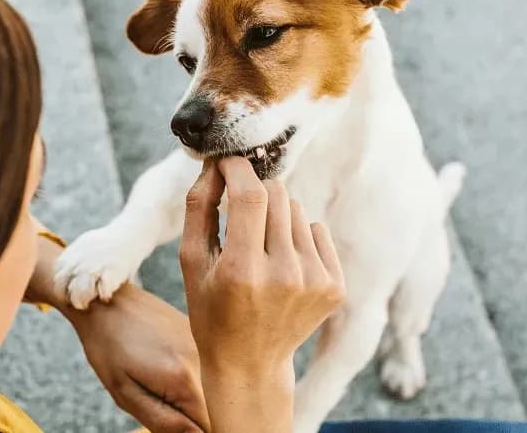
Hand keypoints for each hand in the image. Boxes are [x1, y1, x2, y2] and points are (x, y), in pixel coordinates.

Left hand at [66, 284, 209, 431]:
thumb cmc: (108, 346)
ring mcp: (206, 347)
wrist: (108, 298)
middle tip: (166, 406)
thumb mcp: (125, 393)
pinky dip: (197, 382)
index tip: (178, 425)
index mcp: (185, 381)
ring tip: (164, 388)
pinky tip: (170, 371)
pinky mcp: (203, 338)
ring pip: (216, 391)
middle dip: (199, 420)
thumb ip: (164, 422)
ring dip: (199, 400)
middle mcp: (204, 362)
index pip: (213, 426)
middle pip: (219, 409)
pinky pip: (210, 371)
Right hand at [180, 158, 344, 432]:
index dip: (238, 168)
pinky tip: (282, 265)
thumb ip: (199, 207)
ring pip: (296, 210)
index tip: (227, 161)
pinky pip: (316, 230)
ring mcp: (315, 282)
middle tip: (239, 212)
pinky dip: (297, 237)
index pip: (250, 193)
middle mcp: (285, 275)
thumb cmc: (211, 307)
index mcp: (243, 270)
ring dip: (275, 216)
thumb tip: (216, 163)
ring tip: (260, 248)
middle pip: (277, 194)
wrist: (249, 364)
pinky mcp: (335, 287)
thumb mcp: (191, 261)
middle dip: (254, 191)